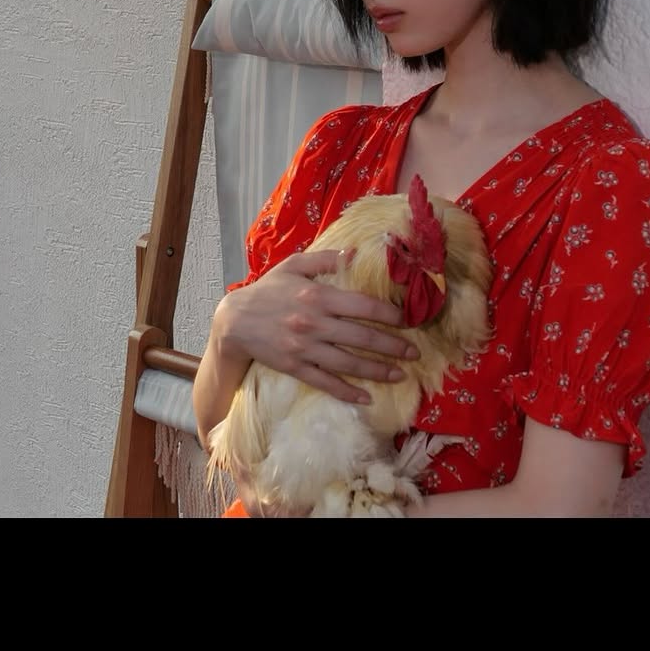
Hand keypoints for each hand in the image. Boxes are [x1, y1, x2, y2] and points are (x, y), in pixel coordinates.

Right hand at [212, 249, 416, 404]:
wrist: (234, 320)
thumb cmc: (268, 290)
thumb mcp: (294, 265)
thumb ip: (326, 259)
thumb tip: (356, 253)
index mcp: (318, 296)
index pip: (363, 306)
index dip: (390, 314)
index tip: (408, 320)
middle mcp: (314, 323)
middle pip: (362, 337)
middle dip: (393, 346)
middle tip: (415, 352)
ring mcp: (305, 348)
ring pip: (349, 363)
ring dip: (378, 371)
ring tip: (400, 375)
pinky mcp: (295, 367)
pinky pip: (325, 382)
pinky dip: (347, 392)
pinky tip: (366, 397)